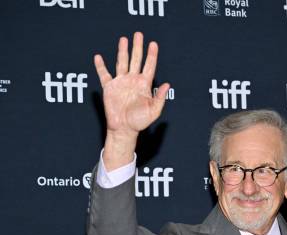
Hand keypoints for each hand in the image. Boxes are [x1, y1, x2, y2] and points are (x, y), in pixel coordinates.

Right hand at [94, 32, 169, 167]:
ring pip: (122, 63)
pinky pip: (104, 75)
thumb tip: (168, 85)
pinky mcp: (109, 88)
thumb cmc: (140, 122)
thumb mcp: (153, 111)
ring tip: (124, 39)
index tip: (153, 44)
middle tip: (138, 34)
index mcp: (144, 85)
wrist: (124, 129)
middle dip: (137, 47)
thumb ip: (160, 98)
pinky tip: (99, 57)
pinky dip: (100, 66)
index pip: (149, 66)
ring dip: (123, 51)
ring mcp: (121, 83)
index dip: (152, 55)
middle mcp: (133, 81)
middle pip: (136, 60)